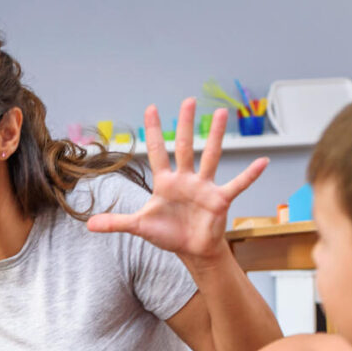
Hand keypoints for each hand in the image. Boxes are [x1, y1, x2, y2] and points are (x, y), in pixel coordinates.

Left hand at [88, 99, 268, 263]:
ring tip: (222, 113)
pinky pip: (236, 184)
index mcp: (165, 182)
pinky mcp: (219, 200)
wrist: (191, 250)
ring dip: (215, 136)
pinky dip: (249, 175)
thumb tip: (88, 225)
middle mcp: (185, 179)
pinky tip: (263, 161)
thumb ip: (115, 222)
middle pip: (184, 146)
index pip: (156, 151)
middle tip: (188, 100)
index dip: (151, 132)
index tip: (150, 109)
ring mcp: (204, 187)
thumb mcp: (139, 227)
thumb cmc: (168, 234)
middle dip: (184, 124)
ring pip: (210, 156)